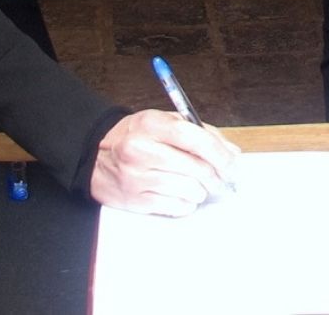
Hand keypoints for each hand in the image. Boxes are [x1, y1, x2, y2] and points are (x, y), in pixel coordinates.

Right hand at [89, 109, 240, 214]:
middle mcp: (141, 150)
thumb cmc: (136, 137)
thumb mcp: (164, 121)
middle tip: (223, 180)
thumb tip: (231, 152)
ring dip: (201, 191)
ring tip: (197, 185)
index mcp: (151, 124)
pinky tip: (182, 194)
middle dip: (217, 177)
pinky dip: (186, 203)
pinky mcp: (135, 200)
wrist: (95, 157)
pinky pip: (176, 207)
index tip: (233, 165)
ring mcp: (137, 178)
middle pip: (196, 168)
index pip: (196, 139)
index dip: (220, 154)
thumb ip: (200, 132)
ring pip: (189, 190)